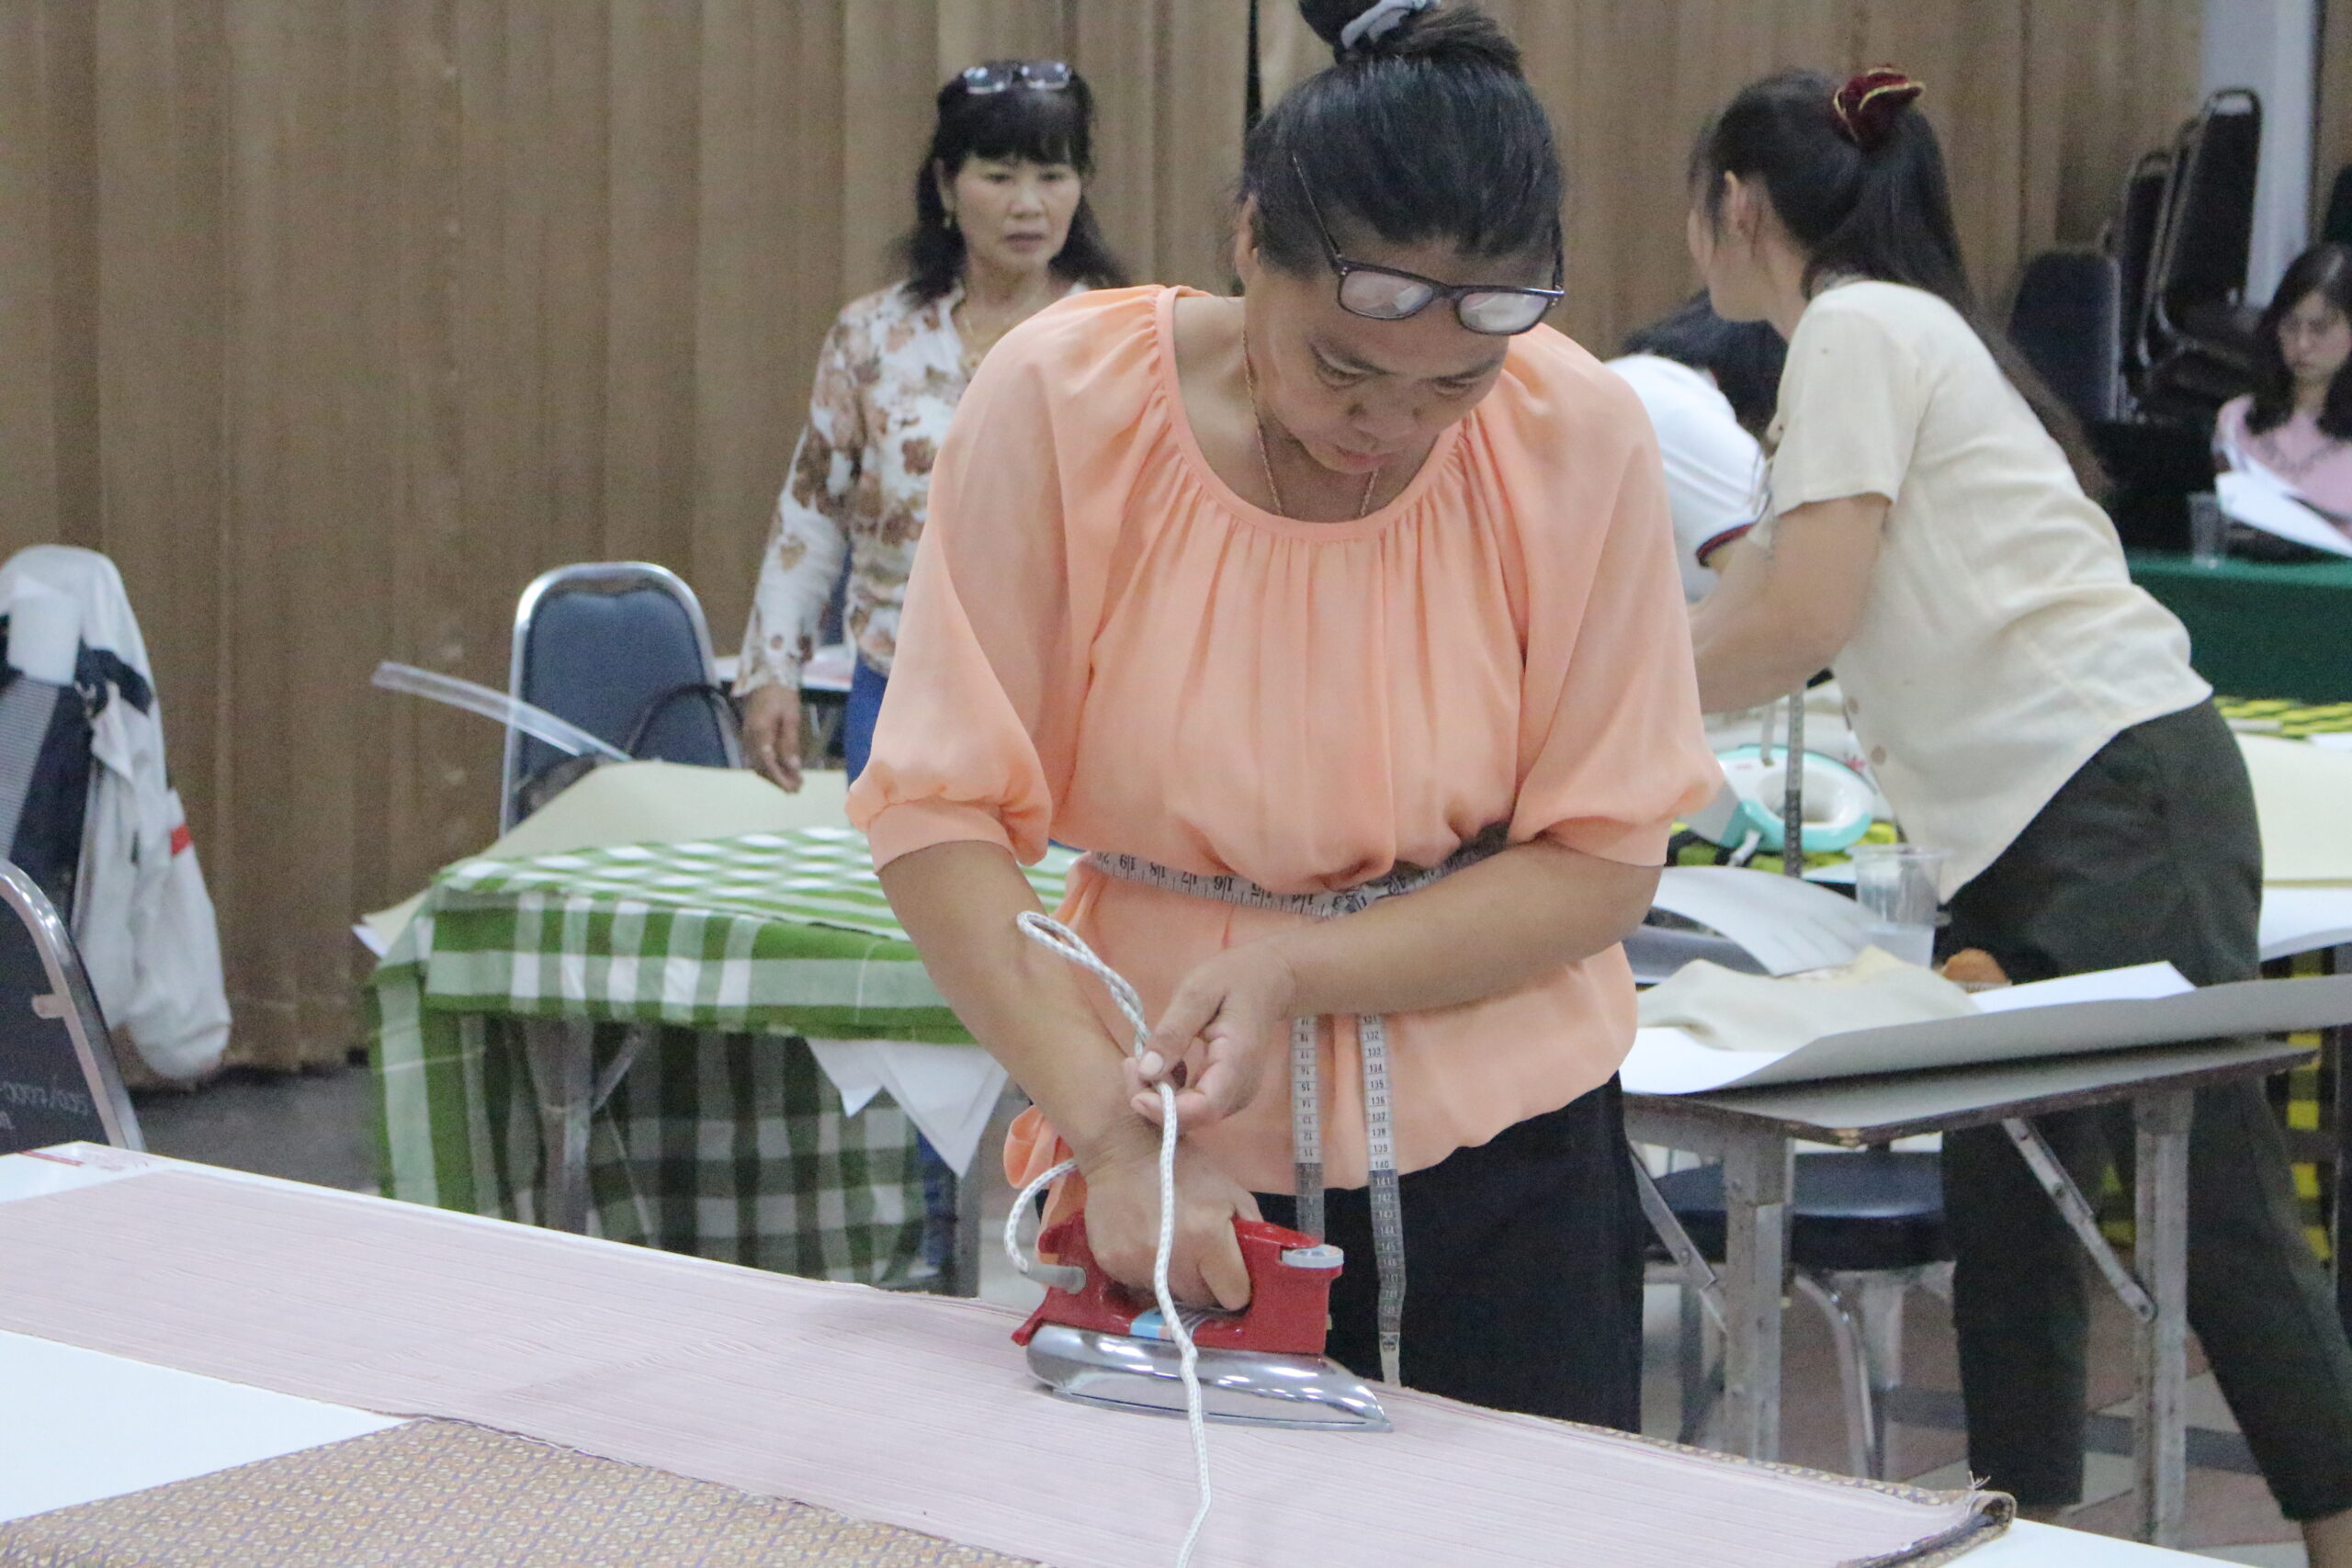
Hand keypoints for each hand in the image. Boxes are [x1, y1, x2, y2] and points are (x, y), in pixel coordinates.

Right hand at [740, 682, 803, 791]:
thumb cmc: (781, 693)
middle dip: (779, 780)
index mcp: (760, 731)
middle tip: (798, 788)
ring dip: (774, 775)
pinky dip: (769, 766)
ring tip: (794, 781)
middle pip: (761, 767)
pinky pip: (757, 757)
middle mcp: (749, 736)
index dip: (780, 778)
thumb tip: (793, 767)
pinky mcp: (749, 735)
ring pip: (758, 764)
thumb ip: (790, 742)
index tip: (792, 789)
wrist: (765, 675)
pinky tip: (784, 769)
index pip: (768, 762)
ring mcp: (747, 736)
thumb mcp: (791, 716)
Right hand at [1076, 1125, 1261, 1309]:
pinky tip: (1143, 1244)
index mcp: (1208, 1237)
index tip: (1230, 1274)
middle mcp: (1173, 1259)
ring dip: (1174, 1279)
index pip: (1234, 1295)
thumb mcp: (1228, 1189)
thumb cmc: (1182, 1167)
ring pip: (1168, 1295)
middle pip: (1200, 1299)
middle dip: (1205, 1284)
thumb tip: (1261, 1266)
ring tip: (1169, 1247)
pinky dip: (1145, 1272)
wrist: (1120, 1152)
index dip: (1236, 1285)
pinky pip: (1138, 1286)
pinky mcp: (1111, 1266)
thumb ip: (1251, 1228)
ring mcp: (1138, 1265)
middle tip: (1199, 1257)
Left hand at [1130, 940, 1297, 1131]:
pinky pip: (1197, 1106)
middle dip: (1156, 1103)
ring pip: (1194, 1116)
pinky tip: (1162, 1065)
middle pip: (1196, 1117)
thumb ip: (1173, 1032)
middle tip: (1131, 1066)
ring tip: (1139, 1063)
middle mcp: (1242, 1086)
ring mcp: (1238, 1093)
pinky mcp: (1229, 1093)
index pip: (1205, 1107)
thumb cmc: (1232, 979)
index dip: (1167, 1111)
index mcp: (1238, 1060)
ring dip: (1161, 1099)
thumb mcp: (1196, 992)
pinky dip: (1172, 1093)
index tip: (1136, 1093)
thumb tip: (1146, 1071)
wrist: (1268, 980)